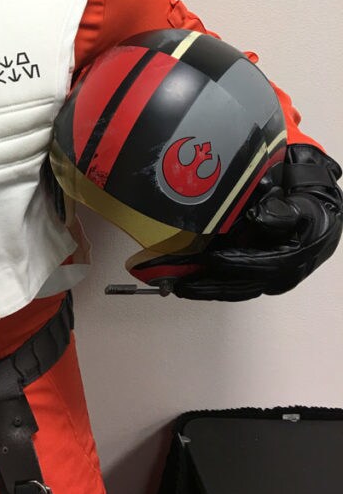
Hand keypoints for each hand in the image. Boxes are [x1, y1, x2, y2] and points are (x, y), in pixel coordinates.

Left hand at [131, 144, 341, 300]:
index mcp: (294, 255)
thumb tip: (260, 218)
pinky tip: (187, 279)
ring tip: (176, 285)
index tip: (211, 259)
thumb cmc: (308, 208)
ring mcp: (269, 278)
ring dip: (205, 287)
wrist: (317, 213)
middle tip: (180, 283)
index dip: (236, 263)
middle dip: (209, 284)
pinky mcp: (257, 276)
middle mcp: (281, 274)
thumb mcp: (304, 205)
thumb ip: (283, 211)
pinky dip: (210, 282)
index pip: (262, 264)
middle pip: (242, 285)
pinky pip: (232, 284)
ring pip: (234, 288)